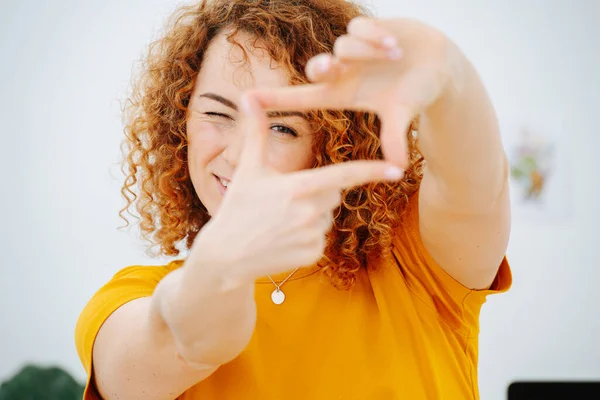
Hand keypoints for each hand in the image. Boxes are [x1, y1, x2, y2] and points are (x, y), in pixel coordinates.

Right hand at [199, 94, 403, 281]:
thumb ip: (255, 131)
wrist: (226, 255)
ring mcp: (312, 236)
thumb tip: (247, 96)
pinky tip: (283, 238)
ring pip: (327, 216)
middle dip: (319, 191)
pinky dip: (307, 237)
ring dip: (312, 215)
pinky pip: (320, 238)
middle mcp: (310, 213)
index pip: (343, 176)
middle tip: (287, 198)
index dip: (372, 171)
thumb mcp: (248, 169)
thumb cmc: (237, 208)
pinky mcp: (312, 256)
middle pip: (333, 193)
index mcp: (298, 188)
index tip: (397, 170)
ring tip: (280, 221)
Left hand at [251, 17, 461, 167]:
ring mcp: (355, 49)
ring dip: (368, 51)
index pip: (303, 96)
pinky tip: (396, 45)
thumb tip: (398, 168)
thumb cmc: (415, 93)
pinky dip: (377, 35)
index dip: (276, 98)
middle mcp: (344, 70)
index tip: (248, 99)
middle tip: (333, 67)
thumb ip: (395, 136)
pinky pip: (361, 27)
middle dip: (322, 66)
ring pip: (344, 45)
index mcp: (344, 93)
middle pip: (318, 66)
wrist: (438, 65)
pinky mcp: (368, 27)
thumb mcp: (401, 114)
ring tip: (396, 57)